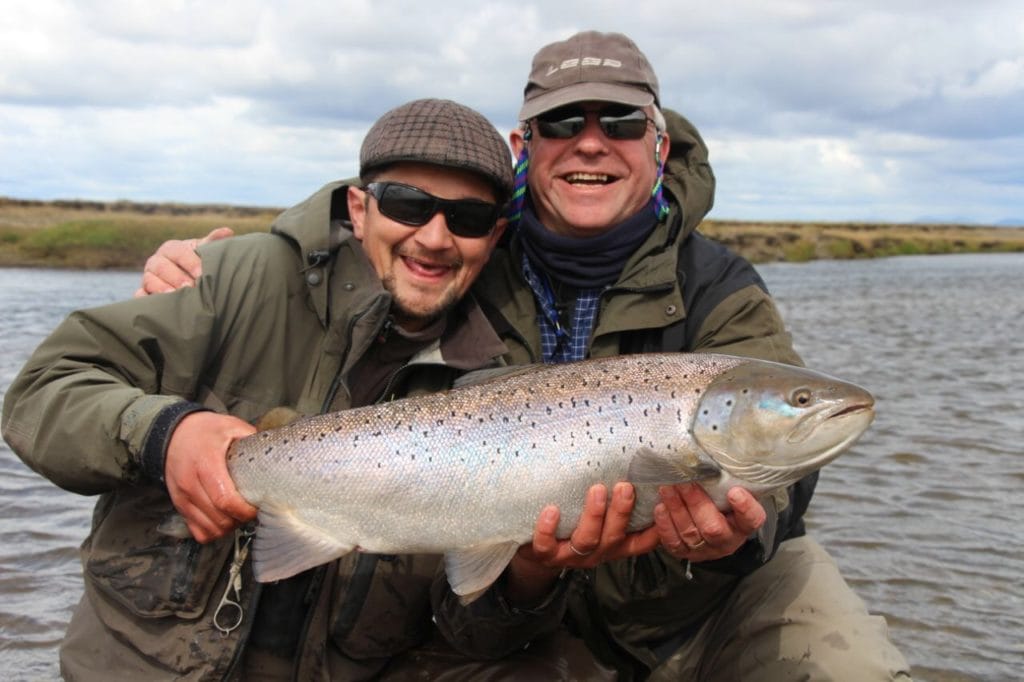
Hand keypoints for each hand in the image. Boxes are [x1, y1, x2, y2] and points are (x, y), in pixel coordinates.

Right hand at [134, 226, 233, 296]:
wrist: (185, 282)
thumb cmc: (196, 264)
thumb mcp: (203, 252)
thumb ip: (212, 243)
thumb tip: (227, 231)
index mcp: (171, 249)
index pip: (178, 252)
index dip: (189, 262)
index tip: (201, 273)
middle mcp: (156, 261)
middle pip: (161, 266)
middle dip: (176, 277)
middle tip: (189, 287)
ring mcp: (148, 277)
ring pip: (149, 281)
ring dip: (162, 289)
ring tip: (175, 297)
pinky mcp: (143, 293)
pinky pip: (139, 297)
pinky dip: (146, 300)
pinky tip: (159, 306)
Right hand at [164, 411, 257, 542]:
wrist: (172, 434)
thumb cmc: (203, 431)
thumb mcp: (229, 426)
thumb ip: (250, 437)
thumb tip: (272, 449)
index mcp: (205, 465)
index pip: (225, 500)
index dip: (244, 510)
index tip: (257, 507)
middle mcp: (190, 484)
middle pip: (219, 518)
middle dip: (240, 519)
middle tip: (251, 510)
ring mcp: (183, 498)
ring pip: (210, 529)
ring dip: (228, 527)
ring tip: (238, 514)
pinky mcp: (179, 506)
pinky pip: (198, 531)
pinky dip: (213, 531)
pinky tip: (223, 519)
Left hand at [503, 483, 659, 604]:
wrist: (534, 554)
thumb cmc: (571, 527)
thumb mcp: (597, 519)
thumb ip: (612, 501)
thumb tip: (627, 463)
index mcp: (613, 544)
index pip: (642, 541)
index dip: (657, 529)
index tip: (663, 505)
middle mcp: (597, 552)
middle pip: (615, 536)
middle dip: (621, 511)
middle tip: (624, 487)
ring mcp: (572, 555)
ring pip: (587, 540)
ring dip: (594, 514)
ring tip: (596, 490)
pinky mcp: (546, 555)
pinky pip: (547, 546)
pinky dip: (548, 529)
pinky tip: (551, 510)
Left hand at [653, 484, 765, 562]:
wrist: (710, 520)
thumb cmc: (721, 499)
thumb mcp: (731, 488)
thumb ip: (728, 478)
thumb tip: (716, 453)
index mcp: (744, 524)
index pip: (752, 519)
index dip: (744, 508)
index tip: (735, 492)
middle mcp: (728, 540)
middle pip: (714, 528)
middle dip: (696, 503)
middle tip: (683, 481)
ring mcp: (706, 549)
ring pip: (691, 534)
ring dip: (676, 509)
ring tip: (666, 488)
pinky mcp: (685, 552)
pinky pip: (674, 543)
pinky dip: (665, 525)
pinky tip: (660, 508)